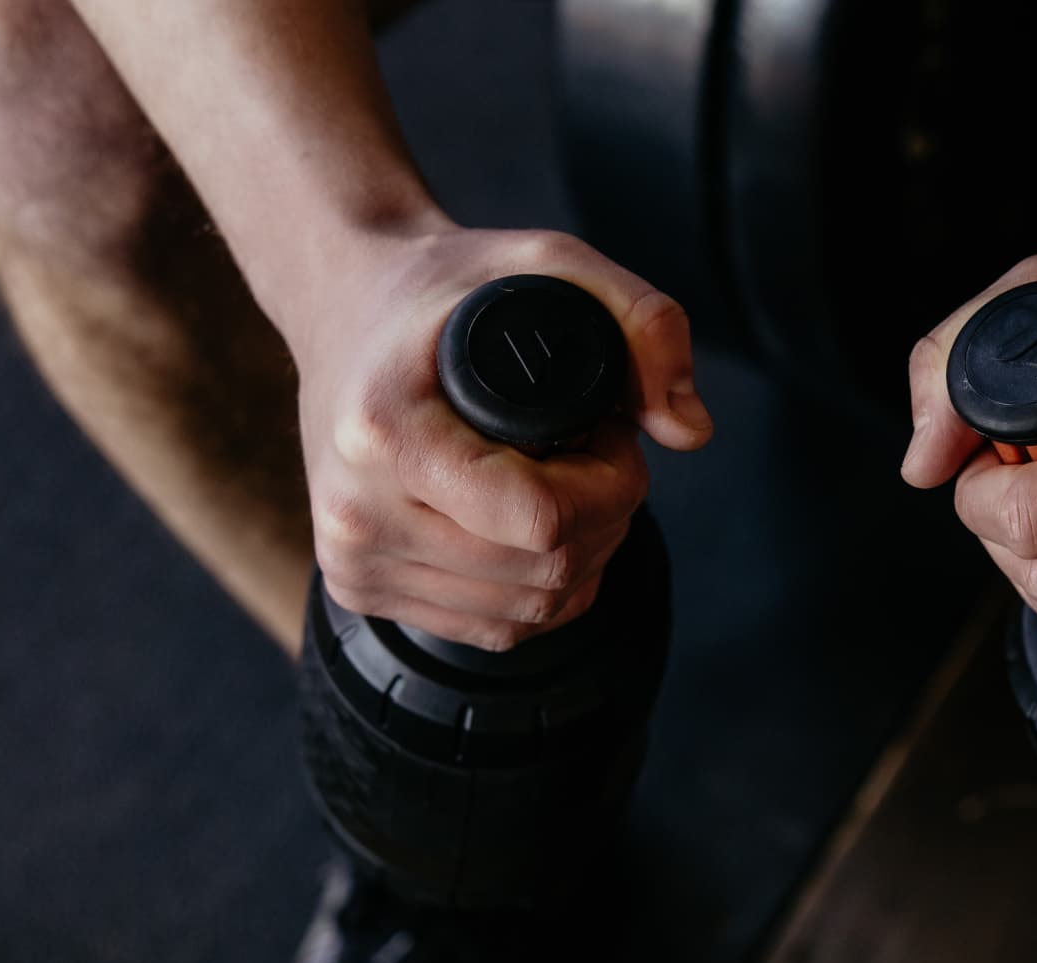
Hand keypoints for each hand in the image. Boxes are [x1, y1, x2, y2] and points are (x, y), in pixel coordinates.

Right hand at [287, 226, 709, 649]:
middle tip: (596, 452)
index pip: (541, 519)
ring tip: (566, 481)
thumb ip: (647, 324)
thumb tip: (691, 432)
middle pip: (545, 571)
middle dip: (607, 516)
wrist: (345, 305)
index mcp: (385, 434)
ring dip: (581, 555)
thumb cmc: (450, 287)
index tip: (608, 433)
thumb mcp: (554, 261)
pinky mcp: (357, 588)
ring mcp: (352, 559)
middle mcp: (356, 510)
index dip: (609, 485)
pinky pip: (496, 626)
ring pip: (529, 610)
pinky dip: (542, 585)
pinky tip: (534, 524)